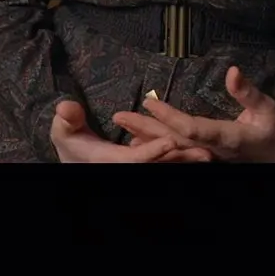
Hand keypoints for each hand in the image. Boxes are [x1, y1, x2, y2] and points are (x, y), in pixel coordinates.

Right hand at [50, 100, 211, 162]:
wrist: (77, 161)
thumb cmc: (70, 144)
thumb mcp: (63, 131)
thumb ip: (67, 119)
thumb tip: (67, 106)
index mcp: (110, 161)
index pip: (135, 159)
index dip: (153, 151)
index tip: (171, 141)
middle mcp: (126, 168)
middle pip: (158, 166)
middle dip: (181, 161)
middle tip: (206, 155)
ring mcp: (136, 169)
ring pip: (165, 166)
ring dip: (186, 161)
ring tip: (210, 156)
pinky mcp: (144, 166)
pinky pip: (163, 163)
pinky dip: (178, 158)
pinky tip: (197, 152)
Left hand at [111, 66, 274, 162]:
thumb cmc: (273, 130)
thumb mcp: (268, 109)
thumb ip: (249, 92)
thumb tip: (233, 71)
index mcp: (227, 138)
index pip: (193, 129)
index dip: (170, 117)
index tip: (149, 102)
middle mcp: (212, 151)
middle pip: (173, 140)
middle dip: (146, 128)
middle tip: (119, 116)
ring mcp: (206, 157)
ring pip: (171, 148)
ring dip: (146, 137)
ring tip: (123, 126)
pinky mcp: (202, 158)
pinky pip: (175, 153)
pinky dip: (155, 146)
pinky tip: (137, 140)